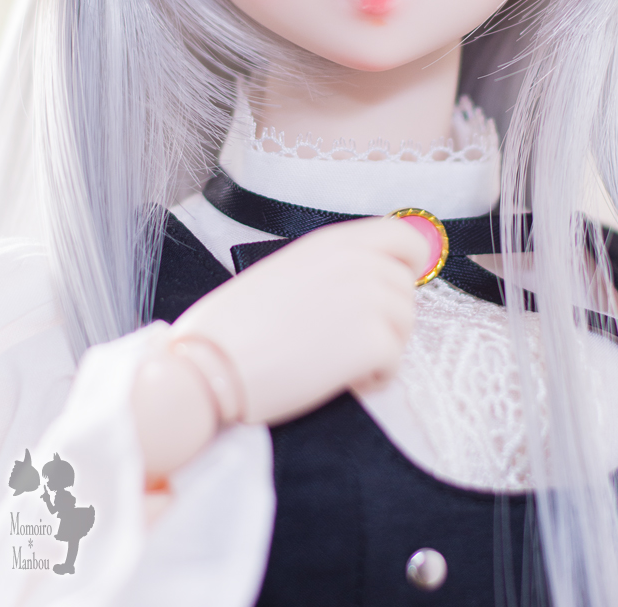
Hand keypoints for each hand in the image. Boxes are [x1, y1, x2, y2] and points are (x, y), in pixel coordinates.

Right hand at [132, 217, 428, 478]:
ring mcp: (370, 299)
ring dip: (380, 347)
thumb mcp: (285, 271)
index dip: (407, 264)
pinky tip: (338, 379)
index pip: (405, 238)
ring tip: (334, 360)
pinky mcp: (374, 341)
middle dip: (386, 316)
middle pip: (407, 288)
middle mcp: (359, 261)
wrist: (210, 366)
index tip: (393, 286)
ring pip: (404, 325)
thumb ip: (332, 267)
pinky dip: (374, 377)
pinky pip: (396, 362)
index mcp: (334, 241)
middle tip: (345, 338)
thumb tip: (368, 280)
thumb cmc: (234, 325)